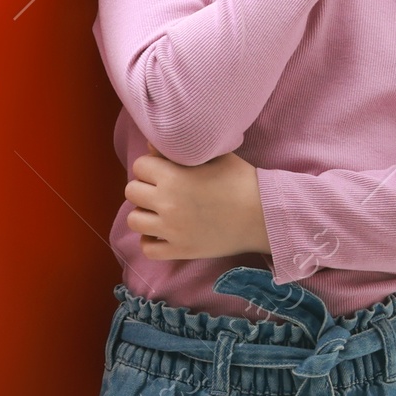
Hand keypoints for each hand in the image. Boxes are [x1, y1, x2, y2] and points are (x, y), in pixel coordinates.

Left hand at [124, 145, 271, 260]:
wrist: (263, 215)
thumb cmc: (242, 181)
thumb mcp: (214, 156)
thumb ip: (180, 150)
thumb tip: (151, 145)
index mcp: (173, 177)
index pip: (139, 167)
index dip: (151, 166)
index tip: (164, 170)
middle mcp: (167, 203)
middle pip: (132, 192)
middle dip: (145, 188)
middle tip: (162, 191)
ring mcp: (172, 230)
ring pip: (134, 221)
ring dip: (144, 214)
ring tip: (160, 212)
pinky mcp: (180, 250)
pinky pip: (147, 249)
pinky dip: (151, 241)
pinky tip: (163, 233)